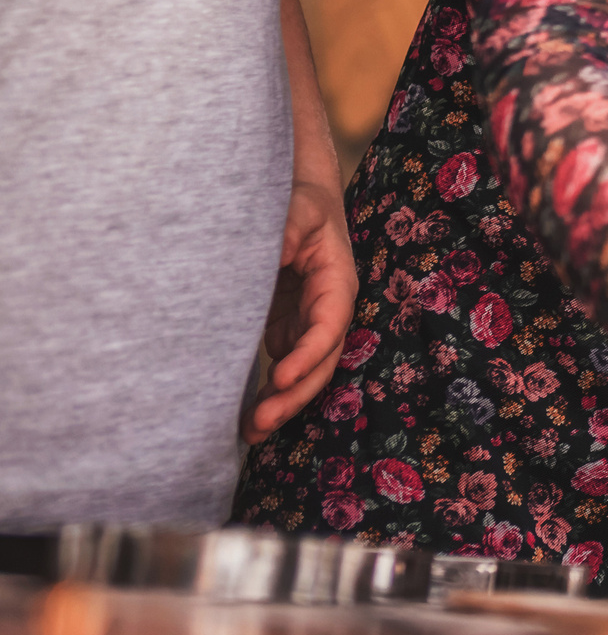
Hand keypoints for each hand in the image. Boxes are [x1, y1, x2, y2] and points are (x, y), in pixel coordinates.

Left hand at [244, 176, 354, 443]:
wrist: (294, 201)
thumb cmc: (297, 201)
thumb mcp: (297, 208)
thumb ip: (288, 228)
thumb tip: (275, 249)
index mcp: (336, 281)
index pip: (330, 325)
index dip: (308, 354)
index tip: (279, 376)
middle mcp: (327, 308)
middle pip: (322, 361)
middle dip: (295, 394)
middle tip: (260, 422)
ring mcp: (306, 322)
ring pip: (304, 373)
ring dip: (283, 404)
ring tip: (250, 433)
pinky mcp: (284, 328)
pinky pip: (282, 367)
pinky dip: (268, 393)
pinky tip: (243, 418)